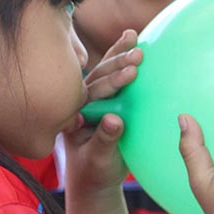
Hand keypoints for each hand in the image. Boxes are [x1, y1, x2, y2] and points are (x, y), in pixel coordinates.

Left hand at [62, 31, 143, 196]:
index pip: (93, 94)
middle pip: (99, 77)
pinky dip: (123, 58)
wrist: (94, 177)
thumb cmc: (95, 171)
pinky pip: (116, 75)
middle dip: (117, 63)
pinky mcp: (109, 98)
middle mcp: (83, 101)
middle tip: (138, 52)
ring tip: (134, 36)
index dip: (112, 82)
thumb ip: (105, 140)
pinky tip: (133, 39)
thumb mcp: (99, 159)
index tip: (132, 73)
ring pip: (105, 71)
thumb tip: (115, 120)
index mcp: (75, 114)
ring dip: (119, 54)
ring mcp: (96, 98)